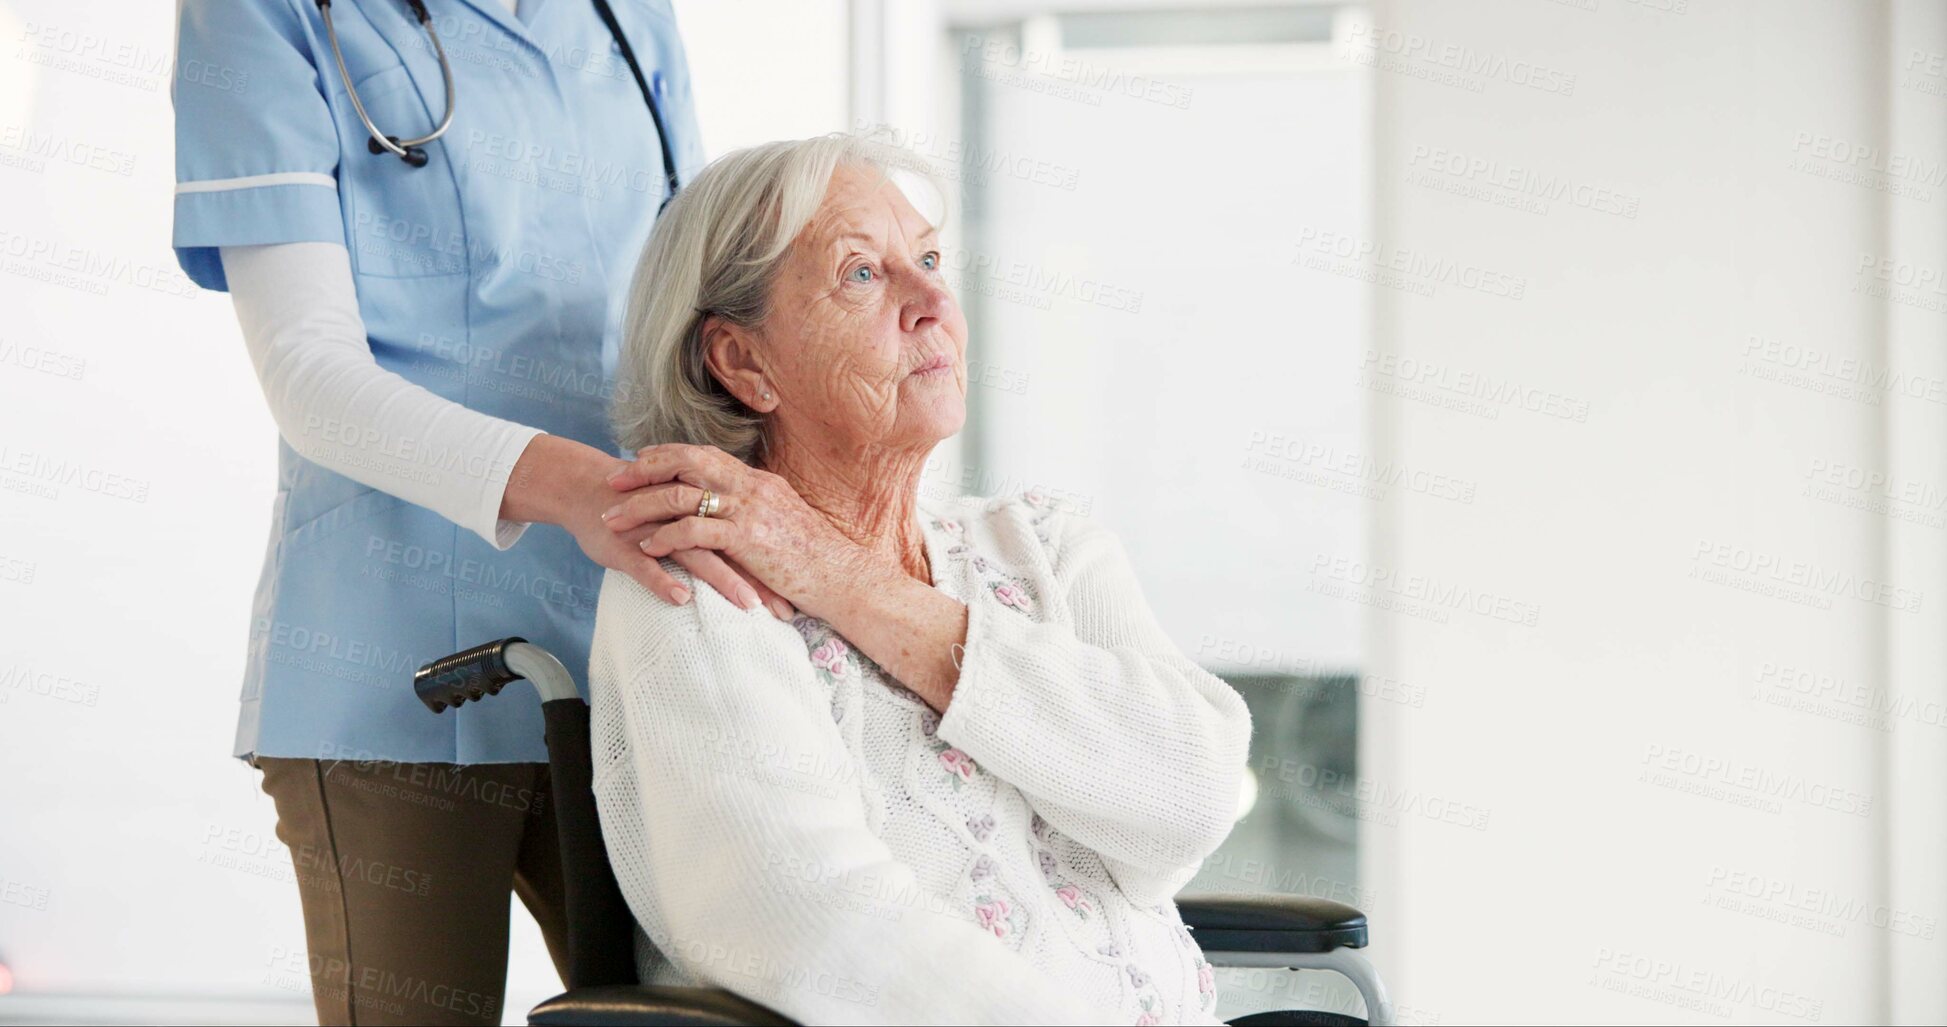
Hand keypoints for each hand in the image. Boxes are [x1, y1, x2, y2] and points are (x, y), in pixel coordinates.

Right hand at [502, 435, 792, 617]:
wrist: (586, 487)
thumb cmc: (639, 504)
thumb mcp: (681, 511)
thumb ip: (713, 528)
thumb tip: (749, 556)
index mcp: (703, 509)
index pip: (746, 540)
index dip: (771, 567)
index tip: (798, 595)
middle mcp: (685, 517)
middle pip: (731, 548)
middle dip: (759, 580)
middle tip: (785, 611)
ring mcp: (655, 529)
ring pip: (694, 553)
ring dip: (723, 580)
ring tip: (747, 606)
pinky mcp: (625, 542)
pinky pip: (644, 564)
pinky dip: (661, 580)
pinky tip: (681, 599)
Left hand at [602, 443, 883, 618]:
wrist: (845, 578)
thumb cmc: (817, 561)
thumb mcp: (785, 525)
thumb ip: (757, 514)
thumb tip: (735, 516)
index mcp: (758, 482)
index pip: (705, 455)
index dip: (667, 455)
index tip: (638, 461)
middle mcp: (751, 487)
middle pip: (686, 462)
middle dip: (644, 469)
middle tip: (612, 480)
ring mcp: (749, 510)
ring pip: (681, 495)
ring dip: (642, 506)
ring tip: (613, 519)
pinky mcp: (748, 538)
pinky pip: (695, 530)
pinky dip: (665, 536)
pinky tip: (646, 547)